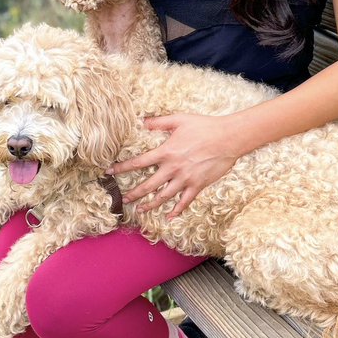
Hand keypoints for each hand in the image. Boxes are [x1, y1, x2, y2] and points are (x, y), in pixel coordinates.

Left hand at [111, 113, 239, 218]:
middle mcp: (173, 168)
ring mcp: (186, 179)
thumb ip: (159, 122)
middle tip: (123, 199)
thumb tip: (142, 122)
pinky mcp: (198, 185)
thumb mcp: (179, 119)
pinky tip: (169, 217)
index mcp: (166, 152)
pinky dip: (177, 210)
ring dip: (150, 204)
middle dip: (134, 193)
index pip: (139, 163)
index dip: (122, 168)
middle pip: (148, 185)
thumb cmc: (204, 126)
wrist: (228, 138)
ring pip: (164, 197)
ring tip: (141, 209)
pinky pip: (185, 202)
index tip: (109, 172)